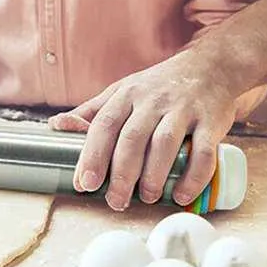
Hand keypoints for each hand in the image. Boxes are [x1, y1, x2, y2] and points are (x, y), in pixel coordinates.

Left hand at [48, 49, 241, 211]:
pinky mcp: (210, 120)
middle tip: (115, 201)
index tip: (84, 183)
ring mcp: (182, 109)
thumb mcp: (123, 90)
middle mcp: (152, 100)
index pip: (104, 125)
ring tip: (147, 198)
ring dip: (154, 176)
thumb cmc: (159, 86)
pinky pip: (202, 152)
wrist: (210, 66)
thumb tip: (56, 126)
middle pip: (131, 138)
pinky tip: (182, 194)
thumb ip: (92, 111)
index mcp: (127, 94)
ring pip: (164, 145)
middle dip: (121, 174)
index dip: (92, 155)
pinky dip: (192, 177)